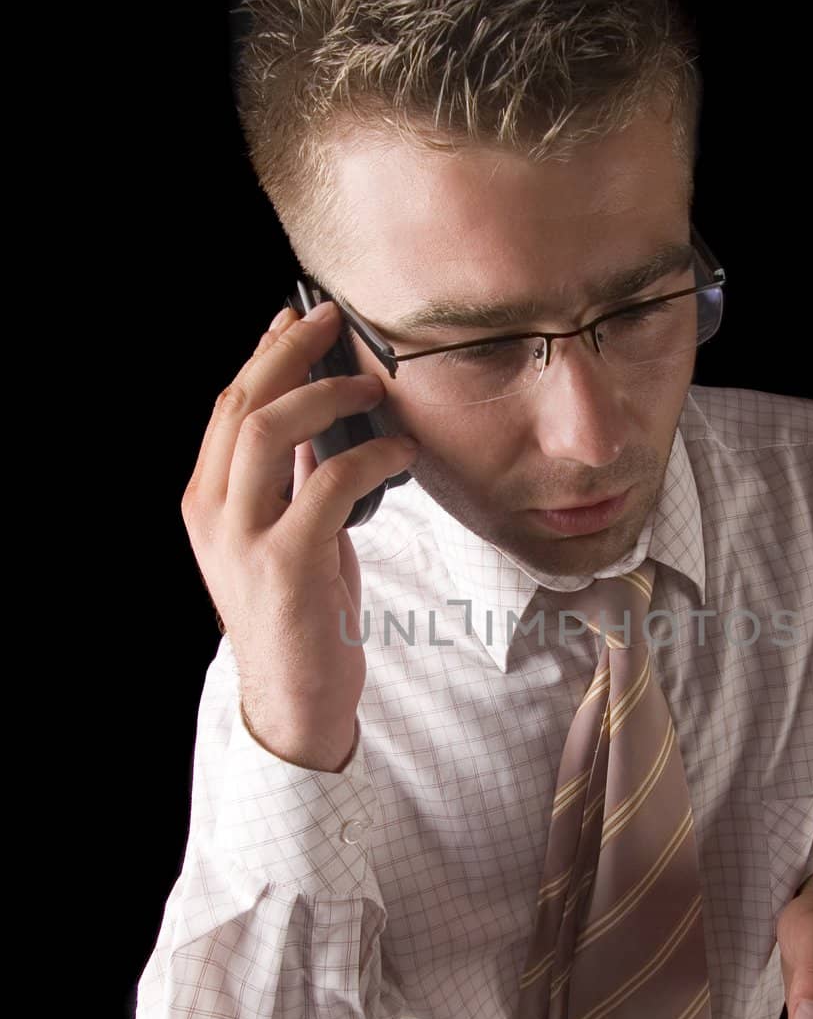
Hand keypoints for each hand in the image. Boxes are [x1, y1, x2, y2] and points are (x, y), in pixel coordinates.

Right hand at [180, 302, 417, 770]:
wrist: (294, 699)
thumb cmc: (300, 614)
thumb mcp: (286, 533)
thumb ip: (289, 479)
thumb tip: (315, 417)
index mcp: (206, 502)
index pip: (228, 406)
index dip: (265, 355)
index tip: (299, 318)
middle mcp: (213, 514)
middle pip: (243, 403)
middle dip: (291, 352)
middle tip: (335, 321)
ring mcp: (244, 539)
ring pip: (270, 430)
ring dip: (327, 396)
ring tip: (373, 387)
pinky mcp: (287, 565)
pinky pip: (328, 484)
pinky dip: (370, 457)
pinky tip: (401, 453)